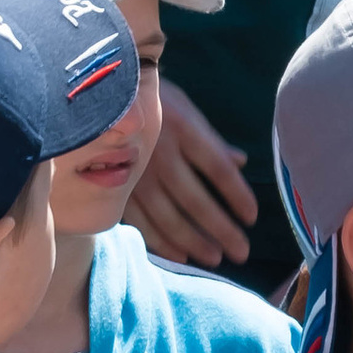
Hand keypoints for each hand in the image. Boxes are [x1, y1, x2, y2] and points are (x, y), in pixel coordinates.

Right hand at [129, 77, 257, 270]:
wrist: (101, 94)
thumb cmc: (153, 101)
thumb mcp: (186, 110)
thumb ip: (211, 141)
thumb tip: (241, 162)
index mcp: (183, 129)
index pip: (218, 168)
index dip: (238, 195)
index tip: (252, 217)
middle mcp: (159, 153)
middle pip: (195, 200)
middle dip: (221, 229)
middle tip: (242, 252)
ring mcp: (133, 172)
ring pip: (167, 217)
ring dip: (194, 242)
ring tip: (215, 259)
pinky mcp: (114, 187)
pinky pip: (140, 222)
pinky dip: (161, 243)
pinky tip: (180, 256)